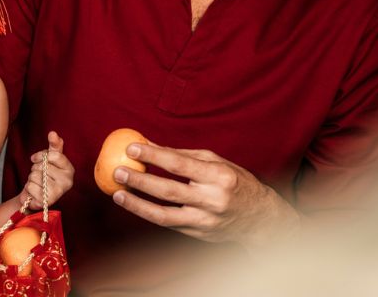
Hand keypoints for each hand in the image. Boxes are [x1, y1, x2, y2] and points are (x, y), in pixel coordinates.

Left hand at [21, 131, 74, 210]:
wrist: (36, 195)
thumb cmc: (45, 174)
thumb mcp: (50, 158)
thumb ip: (54, 145)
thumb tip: (53, 133)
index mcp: (69, 169)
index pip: (54, 155)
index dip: (41, 155)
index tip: (35, 158)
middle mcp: (67, 182)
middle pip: (42, 166)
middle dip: (35, 169)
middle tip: (39, 175)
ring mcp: (58, 193)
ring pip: (34, 176)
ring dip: (31, 179)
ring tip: (37, 184)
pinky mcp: (46, 202)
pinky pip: (30, 187)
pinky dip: (28, 189)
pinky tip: (34, 193)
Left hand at [112, 143, 299, 247]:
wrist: (260, 220)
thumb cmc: (234, 182)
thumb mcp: (215, 162)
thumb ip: (181, 154)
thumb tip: (148, 143)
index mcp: (219, 177)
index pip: (180, 164)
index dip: (154, 155)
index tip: (132, 147)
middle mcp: (212, 200)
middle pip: (169, 190)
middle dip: (140, 180)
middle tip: (118, 171)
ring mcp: (205, 221)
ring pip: (164, 215)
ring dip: (137, 205)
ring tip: (117, 194)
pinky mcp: (198, 235)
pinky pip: (168, 224)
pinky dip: (148, 214)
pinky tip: (133, 204)